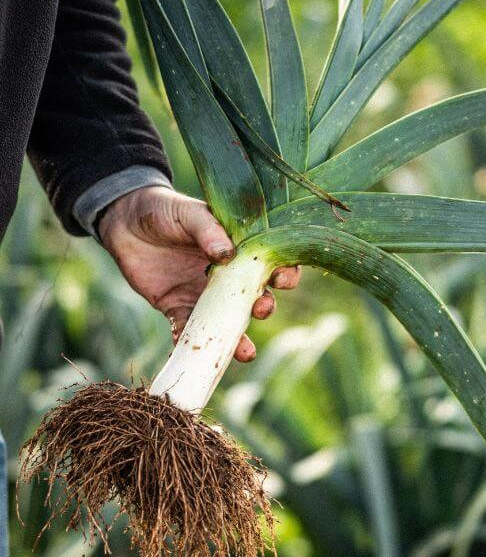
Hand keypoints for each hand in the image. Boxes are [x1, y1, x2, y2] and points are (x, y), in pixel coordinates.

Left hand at [98, 186, 299, 361]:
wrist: (123, 222)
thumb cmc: (164, 210)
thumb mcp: (188, 213)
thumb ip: (208, 229)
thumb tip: (227, 253)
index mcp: (240, 249)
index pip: (272, 263)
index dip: (284, 273)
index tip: (282, 279)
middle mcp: (229, 276)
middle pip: (256, 297)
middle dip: (264, 306)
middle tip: (261, 308)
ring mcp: (204, 295)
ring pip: (227, 322)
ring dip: (238, 339)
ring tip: (245, 353)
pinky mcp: (178, 307)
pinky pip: (187, 330)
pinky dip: (190, 342)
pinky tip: (193, 353)